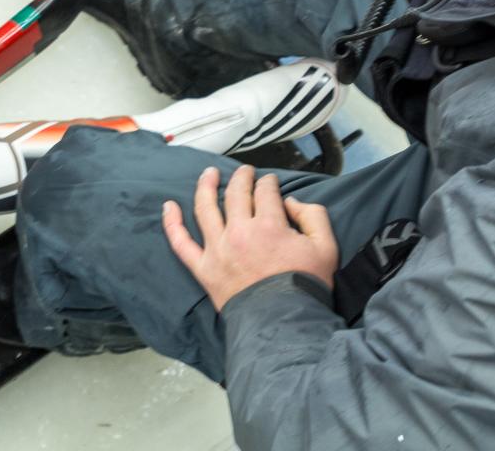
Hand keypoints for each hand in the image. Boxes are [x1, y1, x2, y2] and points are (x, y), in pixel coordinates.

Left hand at [161, 165, 337, 309]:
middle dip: (241, 177)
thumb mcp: (326, 247)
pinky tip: (168, 206)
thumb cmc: (305, 287)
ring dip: (205, 186)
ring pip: (205, 208)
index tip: (270, 182)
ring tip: (209, 174)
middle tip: (244, 171)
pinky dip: (172, 223)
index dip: (268, 182)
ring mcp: (217, 249)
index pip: (265, 191)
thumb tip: (290, 202)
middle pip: (236, 193)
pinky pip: (181, 243)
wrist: (284, 324)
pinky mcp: (203, 268)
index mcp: (269, 225)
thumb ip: (313, 216)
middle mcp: (239, 232)